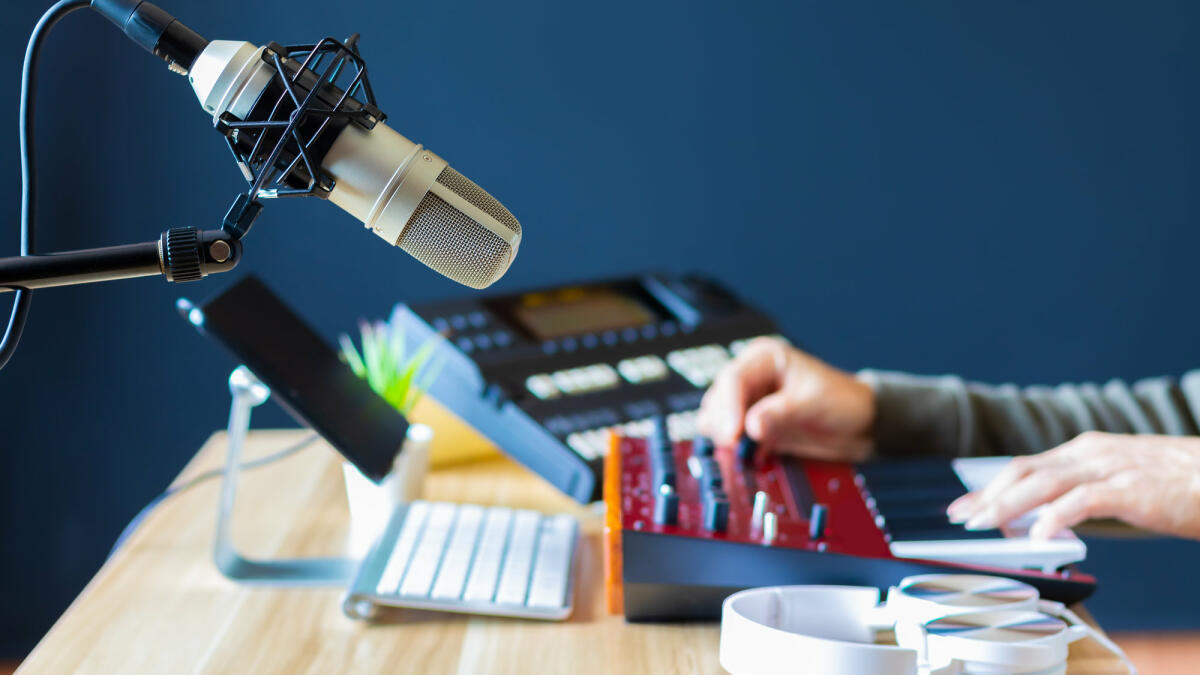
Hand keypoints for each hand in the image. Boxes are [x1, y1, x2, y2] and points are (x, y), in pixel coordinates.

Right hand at [696, 337, 875, 461]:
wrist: (859, 424)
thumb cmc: (843, 401)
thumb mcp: (814, 403)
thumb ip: (782, 413)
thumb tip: (752, 426)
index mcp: (765, 358)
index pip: (733, 378)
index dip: (727, 407)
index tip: (731, 434)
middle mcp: (752, 376)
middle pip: (718, 398)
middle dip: (724, 424)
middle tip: (735, 447)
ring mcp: (749, 401)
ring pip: (717, 418)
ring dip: (726, 436)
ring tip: (745, 451)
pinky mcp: (751, 424)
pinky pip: (730, 436)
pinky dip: (735, 447)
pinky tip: (754, 454)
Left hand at [947, 431, 1199, 540]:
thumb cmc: (1175, 485)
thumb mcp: (1117, 482)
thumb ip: (1080, 494)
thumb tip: (1041, 520)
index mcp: (1084, 452)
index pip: (1024, 467)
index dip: (990, 487)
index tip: (965, 505)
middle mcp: (1090, 455)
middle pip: (1024, 472)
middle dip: (988, 496)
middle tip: (962, 517)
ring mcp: (1109, 469)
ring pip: (1043, 483)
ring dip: (1008, 506)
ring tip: (984, 524)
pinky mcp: (1132, 489)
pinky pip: (1084, 501)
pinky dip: (1056, 517)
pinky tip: (1040, 535)